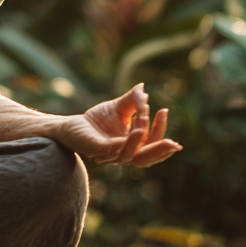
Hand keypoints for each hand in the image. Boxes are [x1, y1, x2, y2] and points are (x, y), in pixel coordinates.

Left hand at [52, 83, 181, 165]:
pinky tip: (133, 131)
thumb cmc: (96, 120)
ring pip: (130, 156)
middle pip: (145, 159)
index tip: (164, 110)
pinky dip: (125, 143)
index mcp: (131, 146)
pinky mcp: (96, 150)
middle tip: (175, 143)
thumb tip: (143, 87)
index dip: (160, 129)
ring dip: (141, 142)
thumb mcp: (118, 108)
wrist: (70, 125)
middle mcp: (122, 154)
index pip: (151, 143)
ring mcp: (109, 154)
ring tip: (146, 125)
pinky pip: (113, 150)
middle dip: (160, 150)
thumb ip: (132, 100)